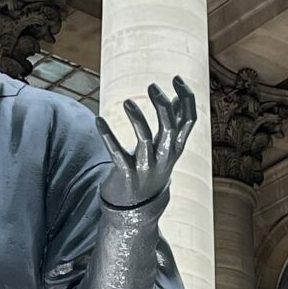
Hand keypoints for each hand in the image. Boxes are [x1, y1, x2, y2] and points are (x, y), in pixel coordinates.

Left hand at [96, 77, 196, 211]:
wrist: (136, 210)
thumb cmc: (151, 170)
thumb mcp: (166, 148)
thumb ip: (173, 124)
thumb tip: (177, 97)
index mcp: (176, 147)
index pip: (189, 120)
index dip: (185, 97)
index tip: (175, 78)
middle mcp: (164, 156)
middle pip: (170, 127)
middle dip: (163, 105)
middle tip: (151, 86)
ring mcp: (146, 167)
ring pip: (146, 139)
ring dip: (137, 118)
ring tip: (126, 102)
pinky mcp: (126, 174)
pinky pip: (116, 153)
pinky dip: (107, 136)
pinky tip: (98, 120)